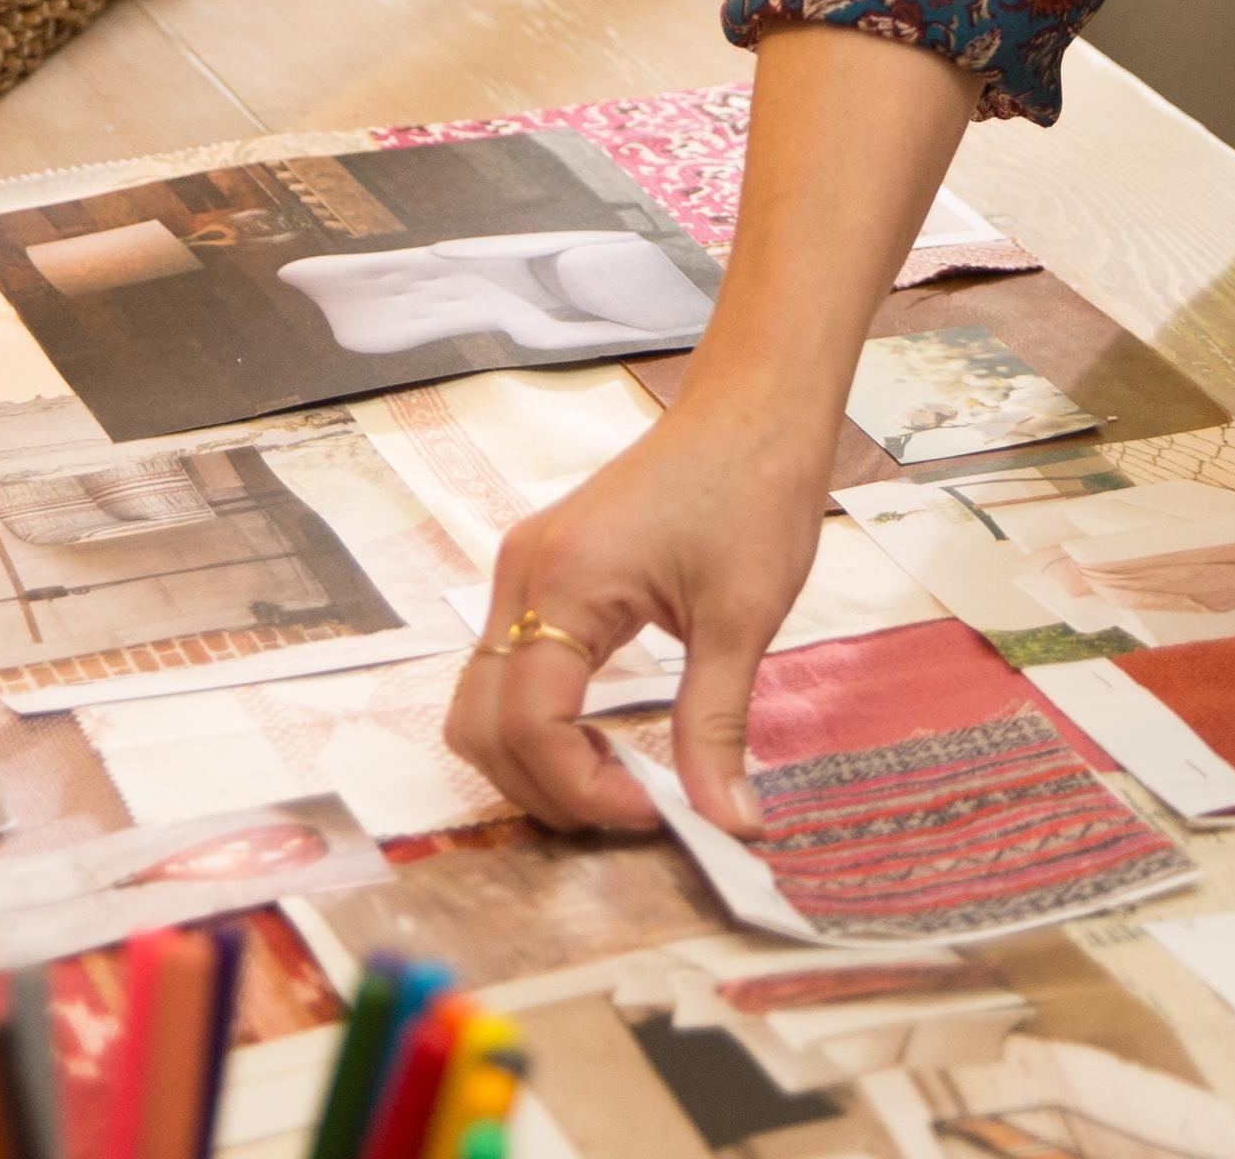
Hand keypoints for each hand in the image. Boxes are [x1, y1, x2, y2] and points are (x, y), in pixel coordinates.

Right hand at [440, 395, 833, 836]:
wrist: (755, 407)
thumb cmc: (752, 489)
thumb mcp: (743, 618)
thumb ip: (716, 727)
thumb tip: (730, 826)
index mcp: (564, 579)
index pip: (528, 724)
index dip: (581, 790)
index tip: (655, 813)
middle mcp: (523, 576)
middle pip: (480, 724)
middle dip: (544, 788)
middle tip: (632, 812)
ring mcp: (524, 572)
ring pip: (481, 704)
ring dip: (533, 761)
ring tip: (617, 781)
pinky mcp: (542, 575)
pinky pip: (509, 671)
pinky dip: (539, 724)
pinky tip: (604, 739)